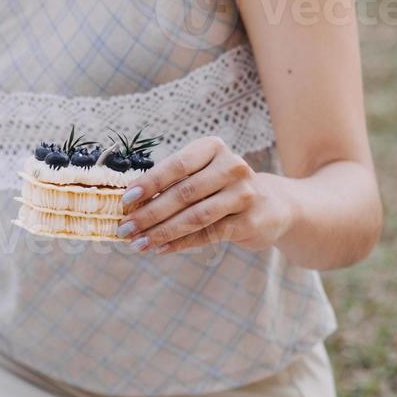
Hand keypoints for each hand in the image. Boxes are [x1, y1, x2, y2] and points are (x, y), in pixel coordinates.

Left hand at [118, 137, 294, 254]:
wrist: (272, 205)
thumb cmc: (220, 187)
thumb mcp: (199, 175)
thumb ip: (170, 185)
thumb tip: (129, 205)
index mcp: (213, 148)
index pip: (177, 165)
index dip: (149, 183)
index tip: (125, 200)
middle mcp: (232, 167)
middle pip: (184, 193)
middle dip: (149, 213)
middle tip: (124, 228)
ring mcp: (244, 194)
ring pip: (195, 216)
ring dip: (161, 232)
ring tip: (137, 243)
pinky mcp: (250, 221)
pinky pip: (208, 235)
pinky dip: (180, 243)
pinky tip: (160, 248)